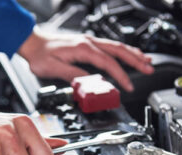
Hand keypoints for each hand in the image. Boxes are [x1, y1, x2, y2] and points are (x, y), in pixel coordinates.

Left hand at [18, 27, 153, 91]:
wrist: (32, 43)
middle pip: (118, 51)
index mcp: (82, 49)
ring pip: (116, 46)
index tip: (127, 86)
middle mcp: (88, 42)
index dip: (120, 75)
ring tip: (146, 61)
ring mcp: (89, 41)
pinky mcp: (87, 43)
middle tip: (149, 69)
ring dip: (133, 54)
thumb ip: (72, 76)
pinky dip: (122, 50)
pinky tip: (128, 54)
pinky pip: (109, 46)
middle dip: (136, 61)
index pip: (108, 63)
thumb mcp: (53, 69)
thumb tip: (88, 84)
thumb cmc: (40, 56)